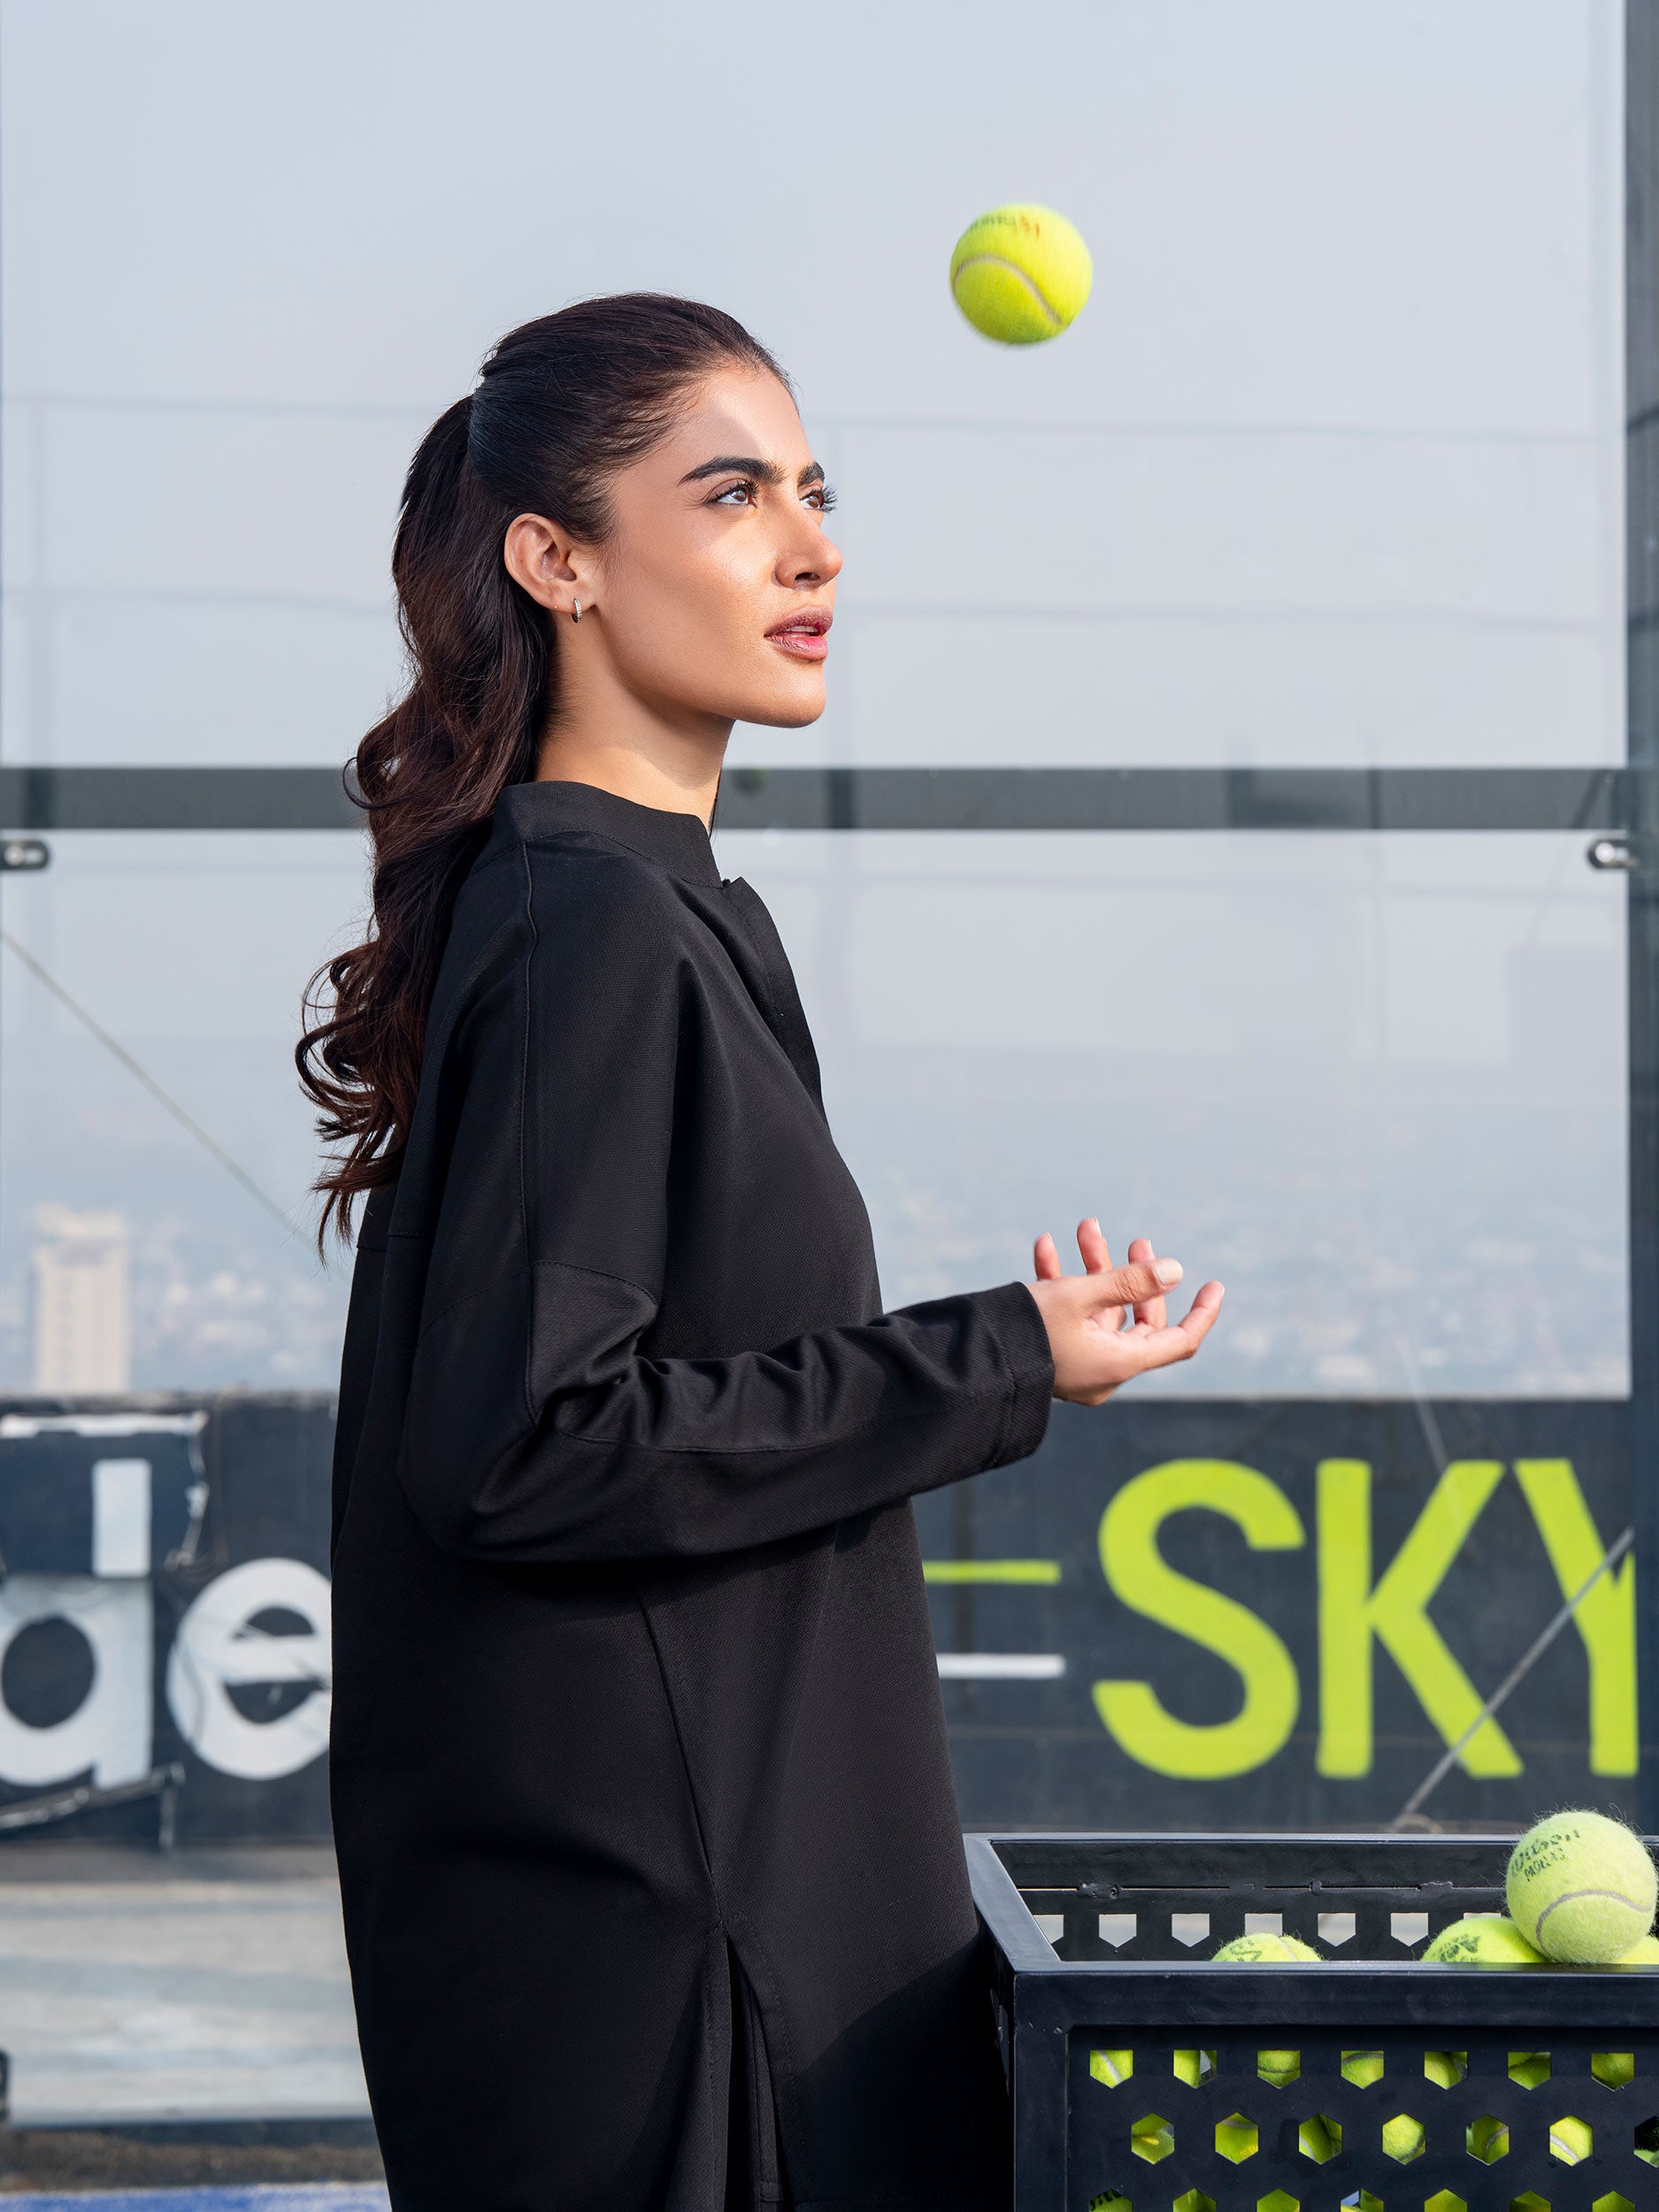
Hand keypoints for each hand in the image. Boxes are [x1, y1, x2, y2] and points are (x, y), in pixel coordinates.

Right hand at [1027, 1221, 1223, 1405]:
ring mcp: (1078, 1363)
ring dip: (1094, 1270)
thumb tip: (1177, 1270)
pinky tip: (1046, 1248)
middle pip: (1137, 1319)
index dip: (1201, 1313)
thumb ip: (1130, 1281)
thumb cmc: (1027, 1329)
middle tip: (1135, 1240)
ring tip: (1084, 1227)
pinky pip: (1069, 1318)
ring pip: (1099, 1310)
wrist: (967, 1361)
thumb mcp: (1081, 1296)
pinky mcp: (1053, 1354)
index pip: (1179, 1341)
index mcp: (1120, 1362)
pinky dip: (1063, 1284)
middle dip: (1134, 1274)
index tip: (1214, 1284)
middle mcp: (1104, 1368)